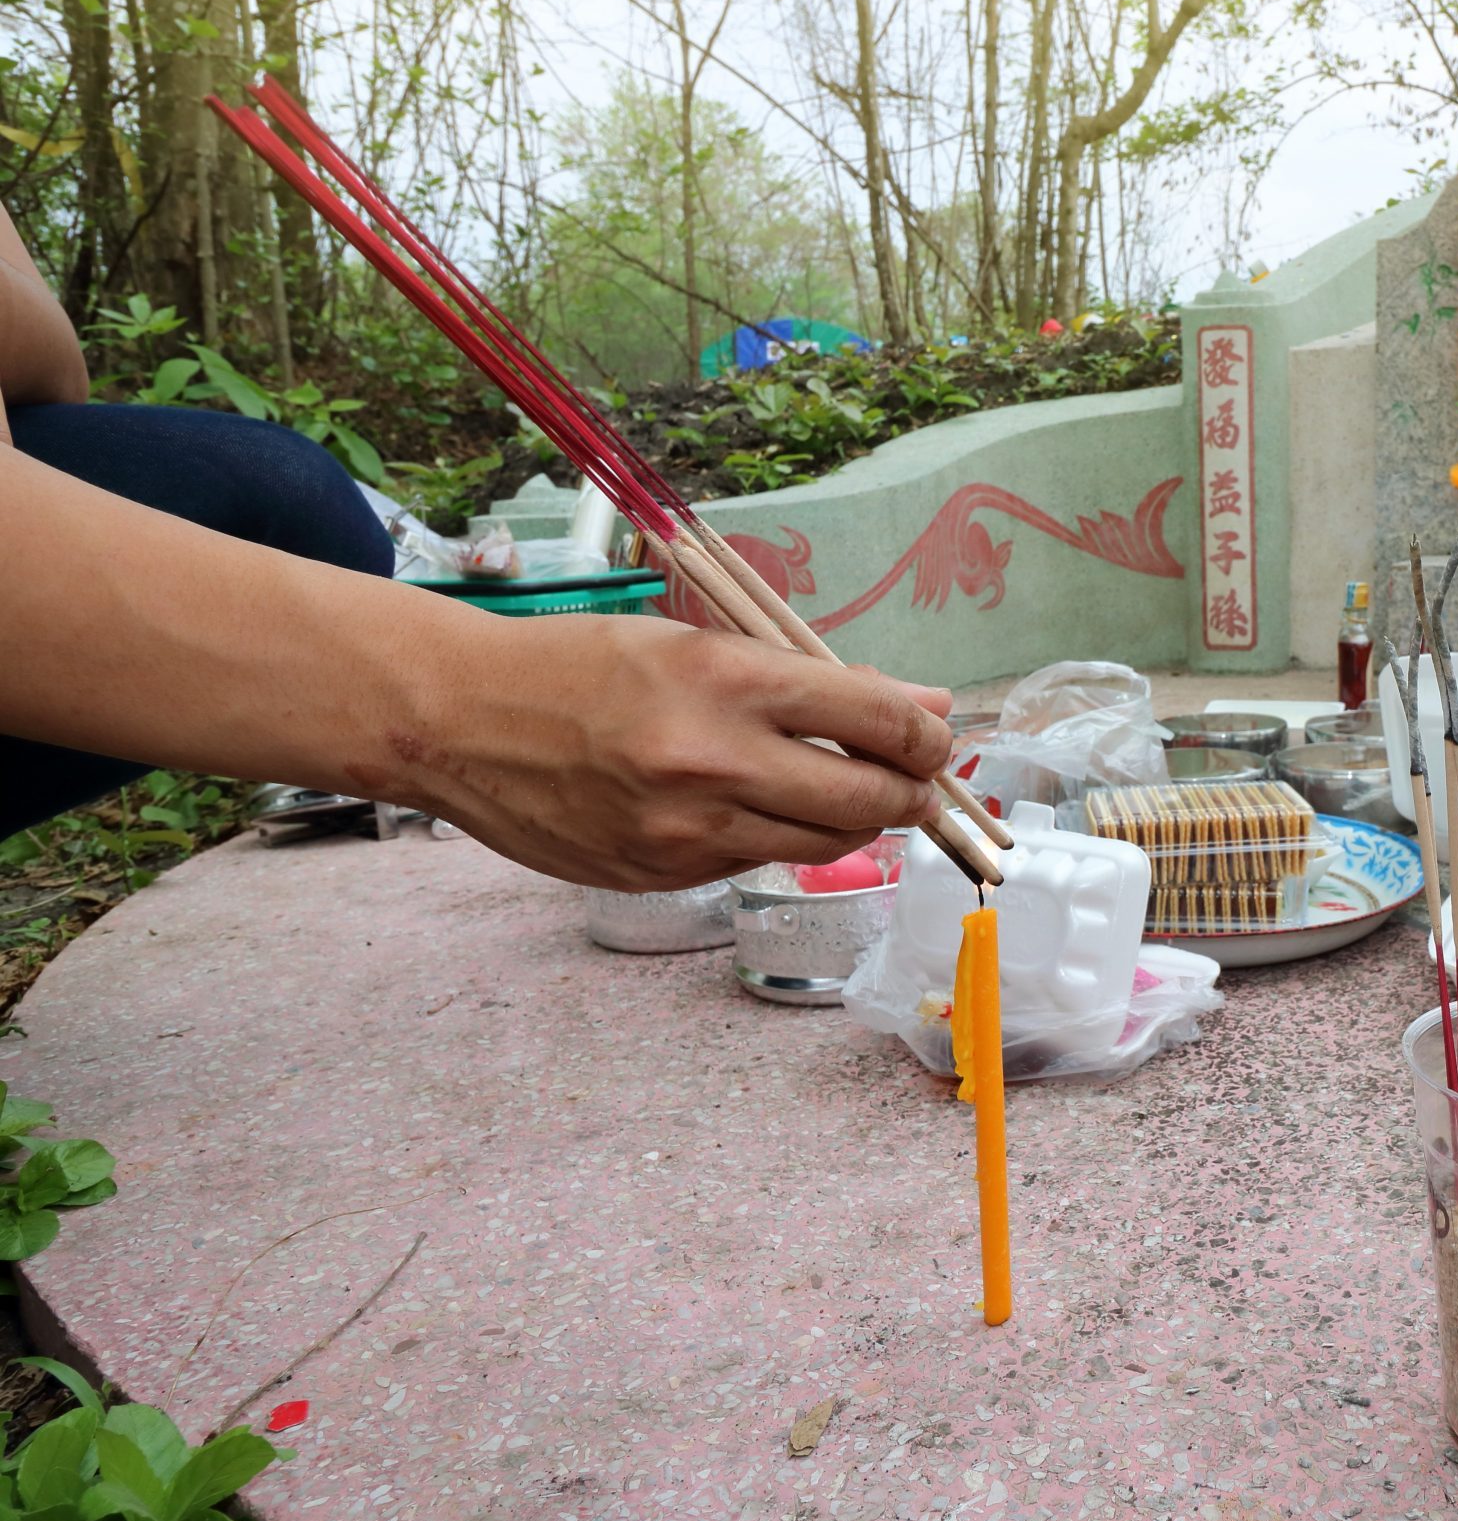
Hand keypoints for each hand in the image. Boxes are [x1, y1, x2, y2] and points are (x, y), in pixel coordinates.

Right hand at [392, 612, 953, 890]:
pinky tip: (762, 807)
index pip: (878, 720)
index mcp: (729, 682)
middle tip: (918, 782)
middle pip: (868, 799)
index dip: (927, 736)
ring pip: (824, 843)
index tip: (936, 738)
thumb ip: (815, 682)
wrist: (458, 722)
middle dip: (912, 793)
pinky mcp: (662, 876)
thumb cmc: (582, 666)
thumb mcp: (699, 644)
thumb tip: (924, 706)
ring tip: (850, 791)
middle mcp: (715, 763)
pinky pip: (757, 862)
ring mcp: (687, 831)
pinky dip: (779, 837)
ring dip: (856, 822)